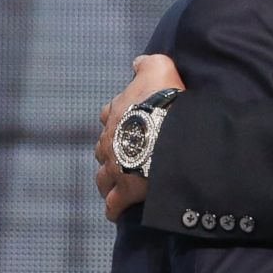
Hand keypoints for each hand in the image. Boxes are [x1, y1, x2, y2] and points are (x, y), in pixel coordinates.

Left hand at [94, 54, 185, 220]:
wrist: (168, 134)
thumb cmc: (163, 99)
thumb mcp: (159, 67)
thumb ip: (147, 63)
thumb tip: (137, 61)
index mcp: (115, 112)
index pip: (109, 112)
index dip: (118, 116)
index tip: (129, 119)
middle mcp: (108, 139)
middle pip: (103, 146)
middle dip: (112, 149)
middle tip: (129, 152)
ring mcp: (113, 166)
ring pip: (103, 176)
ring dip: (110, 178)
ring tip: (121, 181)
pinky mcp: (123, 190)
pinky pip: (113, 203)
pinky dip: (114, 208)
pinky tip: (118, 211)